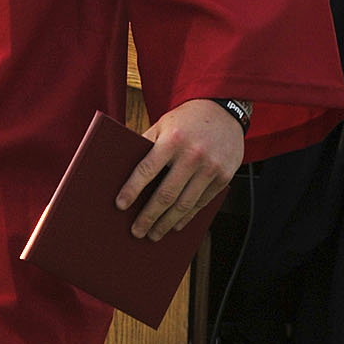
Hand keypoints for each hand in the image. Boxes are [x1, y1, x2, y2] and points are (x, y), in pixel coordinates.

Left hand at [115, 98, 244, 241]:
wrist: (224, 109)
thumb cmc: (186, 120)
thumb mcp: (163, 125)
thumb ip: (146, 146)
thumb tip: (123, 173)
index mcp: (173, 140)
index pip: (147, 170)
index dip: (132, 190)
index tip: (120, 205)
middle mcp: (193, 154)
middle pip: (166, 194)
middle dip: (148, 216)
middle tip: (136, 231)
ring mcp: (211, 167)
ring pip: (185, 204)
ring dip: (166, 223)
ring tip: (154, 234)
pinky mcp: (224, 176)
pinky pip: (202, 202)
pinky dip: (187, 216)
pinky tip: (175, 224)